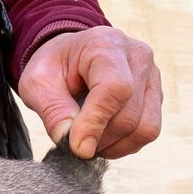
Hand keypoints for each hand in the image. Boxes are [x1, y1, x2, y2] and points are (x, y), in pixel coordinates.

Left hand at [18, 26, 162, 158]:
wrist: (68, 57)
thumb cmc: (52, 68)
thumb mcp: (37, 85)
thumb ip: (54, 112)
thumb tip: (77, 146)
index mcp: (105, 45)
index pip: (114, 89)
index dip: (95, 123)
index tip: (77, 148)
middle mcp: (137, 57)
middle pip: (128, 115)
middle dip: (98, 139)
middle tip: (73, 144)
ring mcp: (151, 77)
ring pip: (143, 128)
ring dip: (112, 146)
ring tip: (87, 141)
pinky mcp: (155, 95)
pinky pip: (147, 131)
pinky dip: (123, 144)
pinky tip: (102, 138)